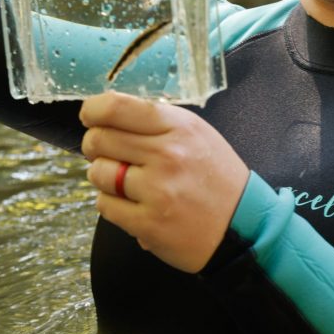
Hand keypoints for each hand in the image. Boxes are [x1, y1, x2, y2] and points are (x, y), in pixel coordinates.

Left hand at [80, 92, 250, 273]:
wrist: (243, 226)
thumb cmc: (216, 178)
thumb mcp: (197, 134)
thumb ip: (157, 122)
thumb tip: (109, 113)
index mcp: (179, 127)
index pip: (117, 107)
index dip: (93, 110)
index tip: (89, 115)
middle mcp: (167, 155)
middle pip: (100, 139)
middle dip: (95, 145)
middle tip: (106, 152)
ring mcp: (157, 191)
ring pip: (98, 173)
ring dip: (103, 176)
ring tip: (123, 181)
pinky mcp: (148, 224)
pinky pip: (105, 206)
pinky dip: (111, 203)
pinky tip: (131, 203)